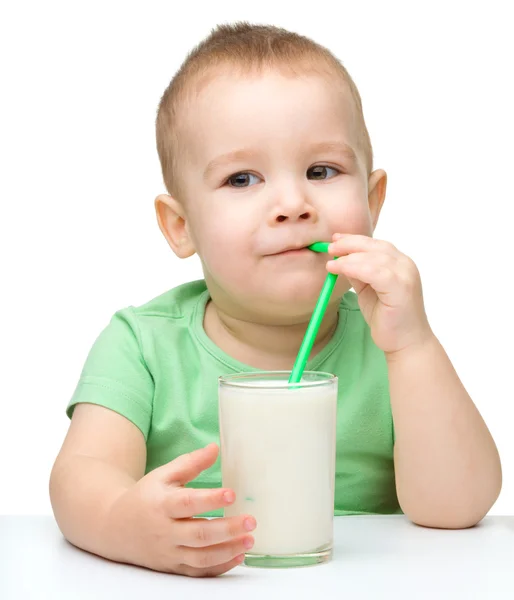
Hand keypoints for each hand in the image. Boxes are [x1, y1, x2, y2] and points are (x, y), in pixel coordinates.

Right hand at [104, 443, 255, 576]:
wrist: (116, 527)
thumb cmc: (145, 497)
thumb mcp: (164, 475)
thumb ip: (190, 462)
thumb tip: (215, 448)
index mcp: (163, 504)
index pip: (188, 503)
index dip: (211, 500)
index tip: (232, 494)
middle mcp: (165, 531)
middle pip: (199, 534)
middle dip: (227, 529)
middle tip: (251, 520)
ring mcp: (169, 552)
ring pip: (201, 557)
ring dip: (228, 550)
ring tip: (250, 539)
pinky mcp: (173, 567)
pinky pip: (198, 572)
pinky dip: (220, 567)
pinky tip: (238, 556)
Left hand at [326, 233, 433, 354]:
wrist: (406, 343)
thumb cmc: (388, 318)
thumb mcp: (367, 290)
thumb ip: (358, 273)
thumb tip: (340, 259)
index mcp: (399, 263)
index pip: (375, 244)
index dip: (354, 239)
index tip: (335, 239)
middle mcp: (405, 265)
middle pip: (375, 246)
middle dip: (350, 243)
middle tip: (330, 246)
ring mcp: (406, 275)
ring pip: (374, 256)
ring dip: (349, 256)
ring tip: (331, 262)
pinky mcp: (401, 288)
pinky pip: (376, 272)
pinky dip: (355, 268)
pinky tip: (339, 269)